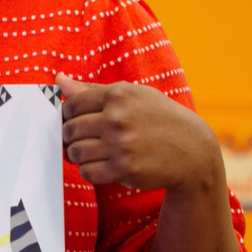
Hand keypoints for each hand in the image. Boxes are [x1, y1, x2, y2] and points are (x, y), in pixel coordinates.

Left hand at [58, 74, 221, 192]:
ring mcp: (121, 145)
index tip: (75, 121)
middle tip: (81, 139)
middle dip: (70, 137)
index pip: (71, 104)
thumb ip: (93, 90)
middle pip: (70, 130)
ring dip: (78, 155)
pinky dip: (89, 171)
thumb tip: (59, 79)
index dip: (68, 115)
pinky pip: (88, 172)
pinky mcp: (125, 169)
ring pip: (75, 152)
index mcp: (118, 95)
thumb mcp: (133, 95)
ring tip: (92, 153)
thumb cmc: (159, 118)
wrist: (193, 151)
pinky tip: (102, 165)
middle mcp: (117, 118)